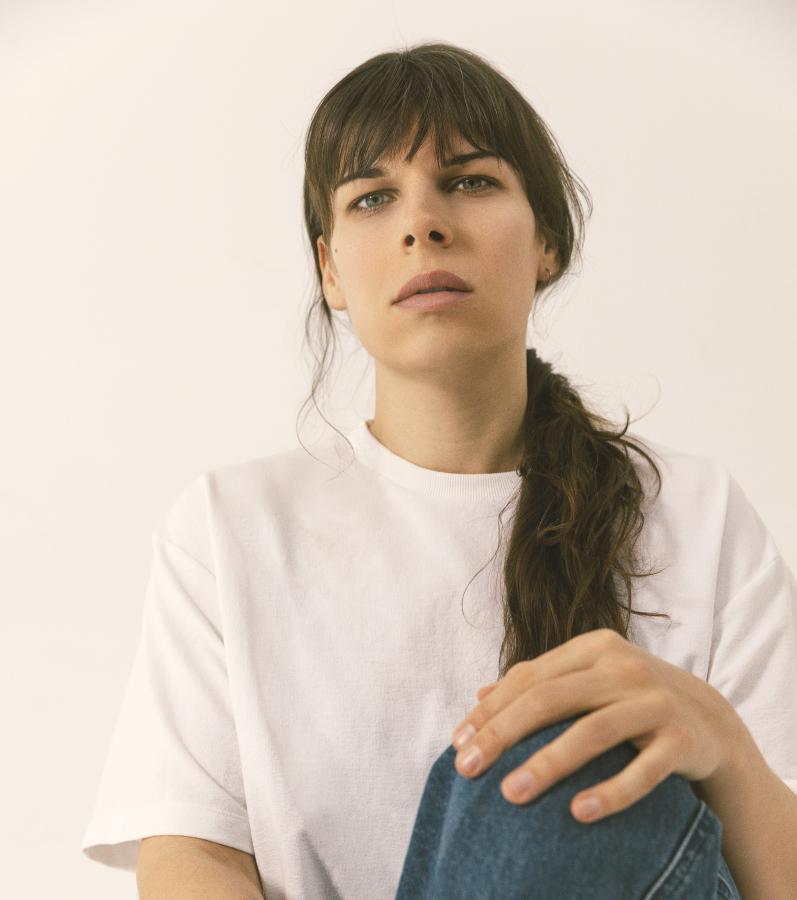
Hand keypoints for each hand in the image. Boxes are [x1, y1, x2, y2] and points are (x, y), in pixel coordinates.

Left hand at [450, 628, 747, 822]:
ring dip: (548, 764)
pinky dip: (612, 791)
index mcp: (594, 648)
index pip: (529, 677)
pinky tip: (578, 813)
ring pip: (593, 732)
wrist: (711, 720)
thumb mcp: (590, 679)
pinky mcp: (683, 739)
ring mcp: (655, 701)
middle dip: (503, 733)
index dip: (490, 710)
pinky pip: (644, 770)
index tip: (459, 743)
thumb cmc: (631, 699)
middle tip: (468, 768)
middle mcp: (623, 667)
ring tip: (511, 794)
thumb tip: (480, 692)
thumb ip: (540, 681)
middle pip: (551, 698)